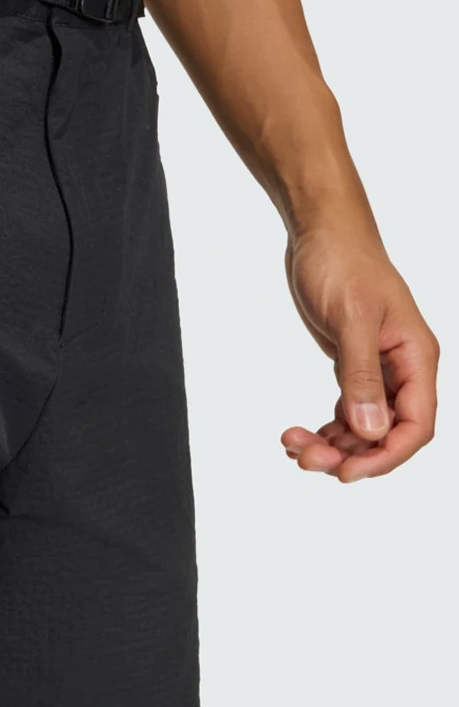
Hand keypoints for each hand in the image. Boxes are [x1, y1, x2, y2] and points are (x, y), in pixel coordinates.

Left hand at [280, 224, 438, 481]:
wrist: (322, 234)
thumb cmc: (343, 264)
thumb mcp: (352, 319)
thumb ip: (361, 375)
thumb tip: (371, 430)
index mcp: (415, 357)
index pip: (416, 424)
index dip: (385, 456)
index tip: (347, 472)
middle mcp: (402, 368)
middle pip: (386, 432)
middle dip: (349, 453)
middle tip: (305, 459)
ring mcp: (377, 368)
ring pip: (363, 425)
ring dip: (331, 444)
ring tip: (291, 443)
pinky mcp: (352, 365)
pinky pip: (346, 409)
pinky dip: (325, 427)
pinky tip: (298, 433)